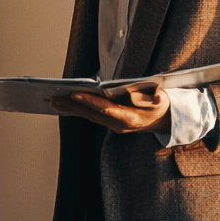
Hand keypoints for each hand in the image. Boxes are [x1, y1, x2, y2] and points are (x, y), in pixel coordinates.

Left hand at [50, 85, 169, 133]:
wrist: (166, 120)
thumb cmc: (163, 105)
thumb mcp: (161, 99)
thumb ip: (148, 97)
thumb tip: (128, 94)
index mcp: (131, 118)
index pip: (106, 109)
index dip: (90, 101)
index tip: (75, 94)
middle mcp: (120, 125)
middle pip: (92, 114)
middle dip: (73, 105)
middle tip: (53, 98)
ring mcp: (114, 126)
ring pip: (89, 116)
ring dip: (71, 108)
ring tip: (53, 100)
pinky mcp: (111, 123)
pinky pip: (92, 117)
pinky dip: (79, 110)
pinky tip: (66, 104)